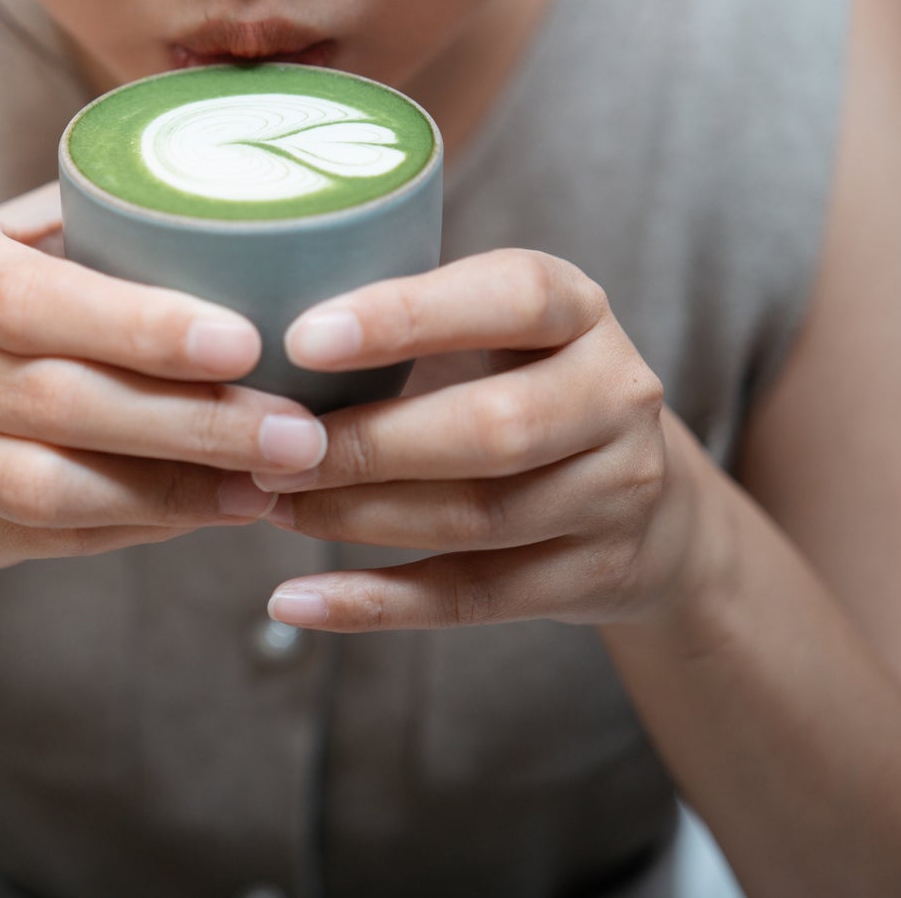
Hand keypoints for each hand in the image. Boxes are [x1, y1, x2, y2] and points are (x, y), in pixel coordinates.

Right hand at [0, 183, 329, 567]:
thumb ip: (86, 224)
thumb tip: (237, 201)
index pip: (39, 299)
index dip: (142, 326)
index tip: (244, 339)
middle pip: (63, 401)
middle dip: (194, 421)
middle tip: (299, 431)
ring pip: (58, 487)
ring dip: (178, 489)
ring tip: (273, 481)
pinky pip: (58, 535)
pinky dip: (145, 524)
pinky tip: (218, 507)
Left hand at [247, 248, 718, 630]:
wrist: (645, 499)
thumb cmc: (515, 382)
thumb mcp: (491, 325)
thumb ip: (407, 315)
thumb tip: (255, 314)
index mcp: (578, 307)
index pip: (509, 298)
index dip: (406, 317)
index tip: (301, 338)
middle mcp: (615, 394)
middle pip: (492, 429)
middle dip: (367, 446)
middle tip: (267, 451)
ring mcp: (617, 491)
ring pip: (479, 519)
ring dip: (358, 519)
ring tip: (269, 507)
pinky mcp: (596, 574)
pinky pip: (473, 597)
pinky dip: (376, 602)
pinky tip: (296, 599)